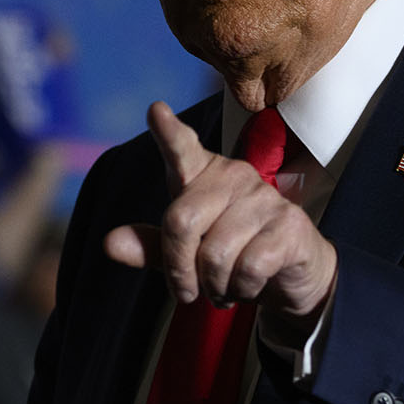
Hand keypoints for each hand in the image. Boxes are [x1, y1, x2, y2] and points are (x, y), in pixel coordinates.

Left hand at [105, 102, 336, 336]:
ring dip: (214, 286)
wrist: (294, 274)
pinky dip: (241, 290)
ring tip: (222, 289)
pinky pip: (248, 269)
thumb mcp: (188, 253)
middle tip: (188, 292)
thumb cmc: (235, 254)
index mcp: (205, 175)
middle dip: (178, 270)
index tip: (156, 111)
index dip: (169, 133)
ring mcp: (266, 199)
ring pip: (215, 254)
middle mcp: (235, 177)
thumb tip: (109, 243)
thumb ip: (151, 247)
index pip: (183, 149)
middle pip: (181, 222)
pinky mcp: (290, 226)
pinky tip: (247, 287)